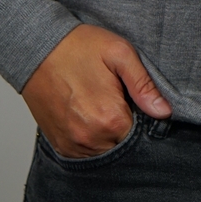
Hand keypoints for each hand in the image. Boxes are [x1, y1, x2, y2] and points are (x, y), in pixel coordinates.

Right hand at [21, 24, 171, 158]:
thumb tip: (164, 111)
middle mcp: (90, 139)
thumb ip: (143, 84)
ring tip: (103, 106)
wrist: (37, 48)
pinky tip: (90, 116)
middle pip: (123, 146)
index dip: (144, 118)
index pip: (142, 135)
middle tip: (119, 101)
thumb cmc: (78, 46)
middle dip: (127, 128)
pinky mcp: (60, 146)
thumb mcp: (119, 53)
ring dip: (109, 137)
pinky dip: (93, 141)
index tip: (136, 102)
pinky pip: (85, 155)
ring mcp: (72, 145)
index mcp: (110, 118)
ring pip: (105, 153)